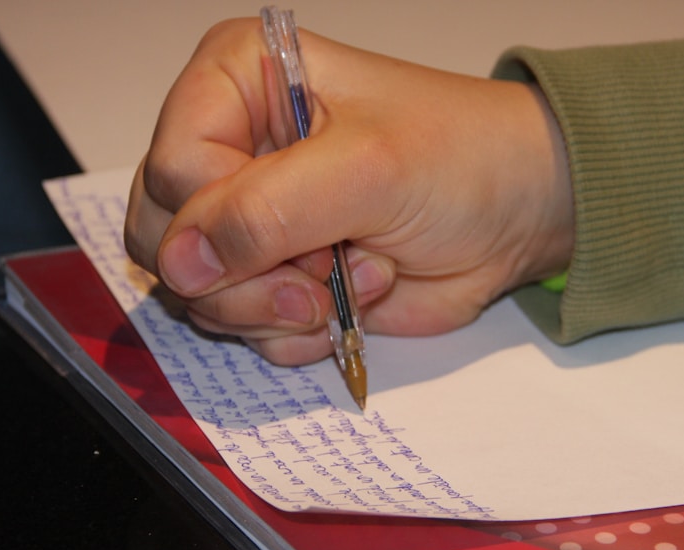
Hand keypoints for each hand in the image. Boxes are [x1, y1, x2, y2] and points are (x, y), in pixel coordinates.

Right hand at [125, 18, 573, 365]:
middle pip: (165, 238)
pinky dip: (295, 332)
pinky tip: (351, 300)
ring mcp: (248, 219)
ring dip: (278, 308)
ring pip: (197, 294)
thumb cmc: (460, 159)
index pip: (172, 169)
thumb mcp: (366, 171)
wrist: (518, 213)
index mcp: (236, 83)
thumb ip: (266, 212)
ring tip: (354, 277)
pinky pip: (240, 327)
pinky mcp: (272, 276)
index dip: (222, 221)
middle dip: (244, 278)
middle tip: (318, 276)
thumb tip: (179, 262)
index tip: (302, 236)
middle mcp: (228, 147)